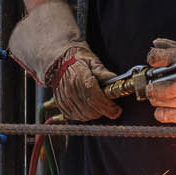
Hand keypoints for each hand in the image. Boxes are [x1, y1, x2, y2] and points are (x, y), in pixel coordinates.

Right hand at [9, 0, 121, 121]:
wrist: (58, 60)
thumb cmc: (77, 59)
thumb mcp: (92, 60)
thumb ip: (102, 71)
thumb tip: (114, 79)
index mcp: (79, 77)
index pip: (95, 97)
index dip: (107, 106)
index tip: (117, 110)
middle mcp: (70, 89)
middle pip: (90, 108)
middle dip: (103, 111)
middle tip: (111, 108)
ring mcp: (64, 97)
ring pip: (83, 114)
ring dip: (94, 114)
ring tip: (101, 108)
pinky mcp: (61, 103)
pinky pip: (73, 116)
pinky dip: (83, 116)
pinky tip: (89, 109)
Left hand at [145, 37, 175, 144]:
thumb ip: (172, 46)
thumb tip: (156, 44)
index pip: (162, 57)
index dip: (154, 60)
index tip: (153, 62)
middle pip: (165, 83)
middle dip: (153, 87)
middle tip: (149, 88)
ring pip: (169, 100)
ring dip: (158, 100)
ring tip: (155, 98)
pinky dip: (164, 114)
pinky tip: (160, 111)